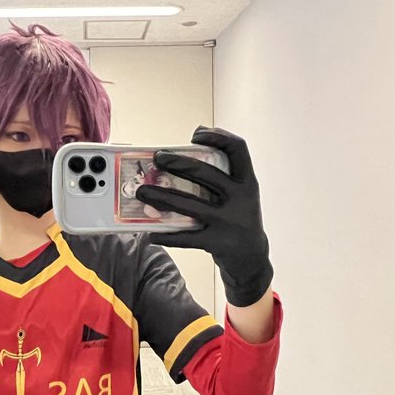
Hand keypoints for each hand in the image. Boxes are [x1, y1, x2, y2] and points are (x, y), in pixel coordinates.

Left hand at [135, 126, 272, 306]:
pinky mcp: (217, 242)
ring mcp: (229, 221)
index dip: (218, 136)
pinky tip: (151, 234)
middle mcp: (241, 198)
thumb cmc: (238, 220)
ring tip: (141, 192)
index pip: (238, 149)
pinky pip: (185, 237)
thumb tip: (177, 162)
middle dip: (177, 163)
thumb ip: (220, 180)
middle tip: (157, 158)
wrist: (253, 260)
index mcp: (247, 183)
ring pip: (188, 204)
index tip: (196, 134)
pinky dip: (166, 235)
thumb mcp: (239, 197)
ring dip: (160, 197)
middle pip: (205, 173)